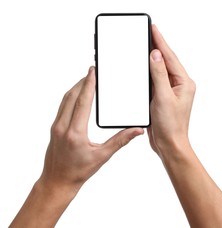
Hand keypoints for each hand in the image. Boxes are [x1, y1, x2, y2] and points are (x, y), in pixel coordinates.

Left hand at [10, 66, 143, 227]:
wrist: (57, 181)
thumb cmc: (78, 172)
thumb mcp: (102, 156)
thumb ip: (120, 141)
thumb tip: (136, 131)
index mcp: (75, 132)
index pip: (82, 101)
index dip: (89, 84)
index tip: (93, 72)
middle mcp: (63, 126)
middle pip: (72, 96)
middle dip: (82, 81)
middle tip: (92, 71)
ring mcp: (56, 126)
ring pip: (65, 99)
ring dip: (76, 87)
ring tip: (87, 79)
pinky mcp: (54, 127)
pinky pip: (62, 106)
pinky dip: (71, 95)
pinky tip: (77, 94)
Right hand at [147, 25, 195, 158]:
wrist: (168, 144)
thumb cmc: (170, 125)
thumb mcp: (164, 97)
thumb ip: (159, 75)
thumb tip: (156, 55)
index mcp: (183, 82)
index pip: (170, 57)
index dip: (161, 41)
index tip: (153, 28)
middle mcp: (178, 84)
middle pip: (166, 61)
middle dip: (157, 46)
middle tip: (149, 32)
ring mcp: (170, 90)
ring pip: (159, 69)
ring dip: (152, 58)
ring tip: (146, 44)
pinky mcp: (161, 96)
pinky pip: (155, 79)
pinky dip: (148, 71)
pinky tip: (143, 66)